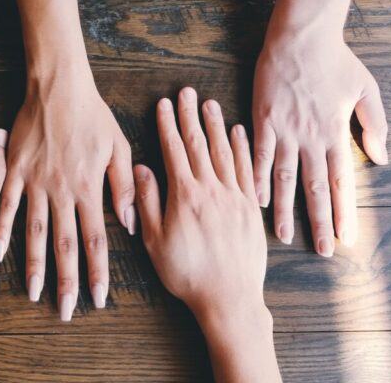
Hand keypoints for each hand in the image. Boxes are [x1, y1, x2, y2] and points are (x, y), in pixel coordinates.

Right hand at [0, 64, 134, 320]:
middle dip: (67, 280)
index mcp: (89, 187)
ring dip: (34, 265)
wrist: (58, 86)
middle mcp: (62, 191)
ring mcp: (35, 182)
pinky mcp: (14, 170)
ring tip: (33, 292)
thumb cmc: (92, 114)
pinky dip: (1, 230)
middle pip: (65, 244)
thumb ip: (123, 186)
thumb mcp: (118, 146)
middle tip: (66, 310)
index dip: (98, 271)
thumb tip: (130, 223)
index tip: (98, 298)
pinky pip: (6, 205)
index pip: (96, 239)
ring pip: (34, 232)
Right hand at [134, 87, 264, 316]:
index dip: (167, 124)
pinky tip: (239, 133)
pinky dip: (243, 148)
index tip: (164, 104)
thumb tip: (140, 168)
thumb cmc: (187, 273)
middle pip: (199, 144)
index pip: (174, 150)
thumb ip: (146, 202)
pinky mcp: (250, 208)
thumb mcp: (154, 241)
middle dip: (190, 116)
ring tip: (210, 104)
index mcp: (184, 195)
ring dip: (216, 126)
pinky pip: (247, 170)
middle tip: (187, 92)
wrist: (229, 298)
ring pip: (224, 152)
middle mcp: (211, 190)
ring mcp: (234, 197)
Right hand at [252, 32, 387, 254]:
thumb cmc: (335, 61)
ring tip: (282, 236)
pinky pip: (259, 155)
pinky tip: (255, 199)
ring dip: (284, 209)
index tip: (347, 238)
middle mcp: (311, 138)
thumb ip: (374, 125)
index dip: (344, 212)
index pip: (341, 181)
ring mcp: (285, 130)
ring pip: (285, 178)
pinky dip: (257, 178)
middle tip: (322, 251)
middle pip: (314, 188)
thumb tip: (381, 158)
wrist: (300, 38)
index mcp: (335, 133)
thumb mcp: (366, 90)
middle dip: (319, 222)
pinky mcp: (263, 120)